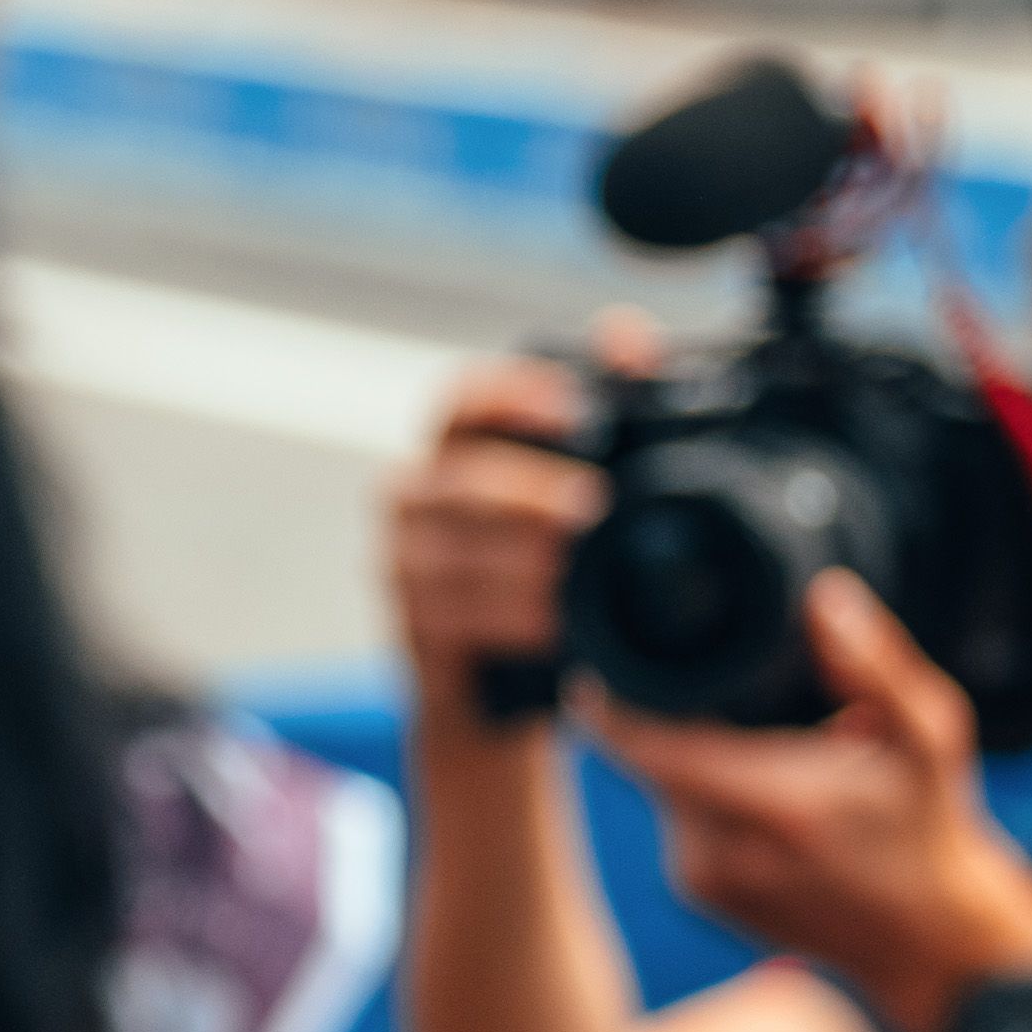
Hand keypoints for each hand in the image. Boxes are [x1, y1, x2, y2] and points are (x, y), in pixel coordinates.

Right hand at [385, 332, 641, 744]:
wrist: (497, 700)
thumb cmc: (544, 581)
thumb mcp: (578, 500)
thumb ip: (606, 413)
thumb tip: (629, 332)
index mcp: (454, 452)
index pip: (462, 399)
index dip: (510, 393)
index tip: (570, 406)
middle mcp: (414, 498)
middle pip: (458, 478)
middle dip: (527, 492)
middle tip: (590, 508)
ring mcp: (401, 564)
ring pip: (450, 551)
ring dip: (520, 563)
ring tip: (575, 575)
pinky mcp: (407, 627)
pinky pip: (449, 615)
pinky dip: (507, 618)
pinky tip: (553, 625)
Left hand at [583, 572, 1031, 1031]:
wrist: (925, 941)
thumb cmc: (929, 827)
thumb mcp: (927, 736)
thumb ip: (874, 663)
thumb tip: (823, 595)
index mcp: (773, 805)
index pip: (650, 744)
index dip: (614, 701)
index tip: (606, 656)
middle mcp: (723, 850)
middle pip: (651, 758)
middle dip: (668, 715)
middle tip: (713, 681)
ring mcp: (704, 880)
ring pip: (663, 787)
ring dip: (693, 756)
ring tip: (765, 744)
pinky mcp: (698, 894)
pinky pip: (677, 820)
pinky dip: (702, 794)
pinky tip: (757, 785)